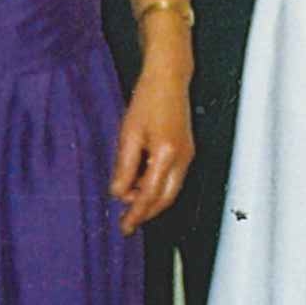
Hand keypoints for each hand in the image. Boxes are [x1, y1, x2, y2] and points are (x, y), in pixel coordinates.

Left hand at [109, 68, 192, 235]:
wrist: (168, 78)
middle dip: (146, 213)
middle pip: (165, 199)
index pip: (150, 195)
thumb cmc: (148, 99)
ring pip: (170, 190)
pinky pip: (173, 178)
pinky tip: (141, 182)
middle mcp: (182, 158)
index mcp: (166, 154)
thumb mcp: (128, 134)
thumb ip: (124, 167)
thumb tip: (118, 193)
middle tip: (128, 221)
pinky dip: (157, 186)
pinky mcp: (186, 150)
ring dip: (150, 199)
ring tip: (129, 199)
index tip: (125, 226)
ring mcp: (187, 155)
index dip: (136, 214)